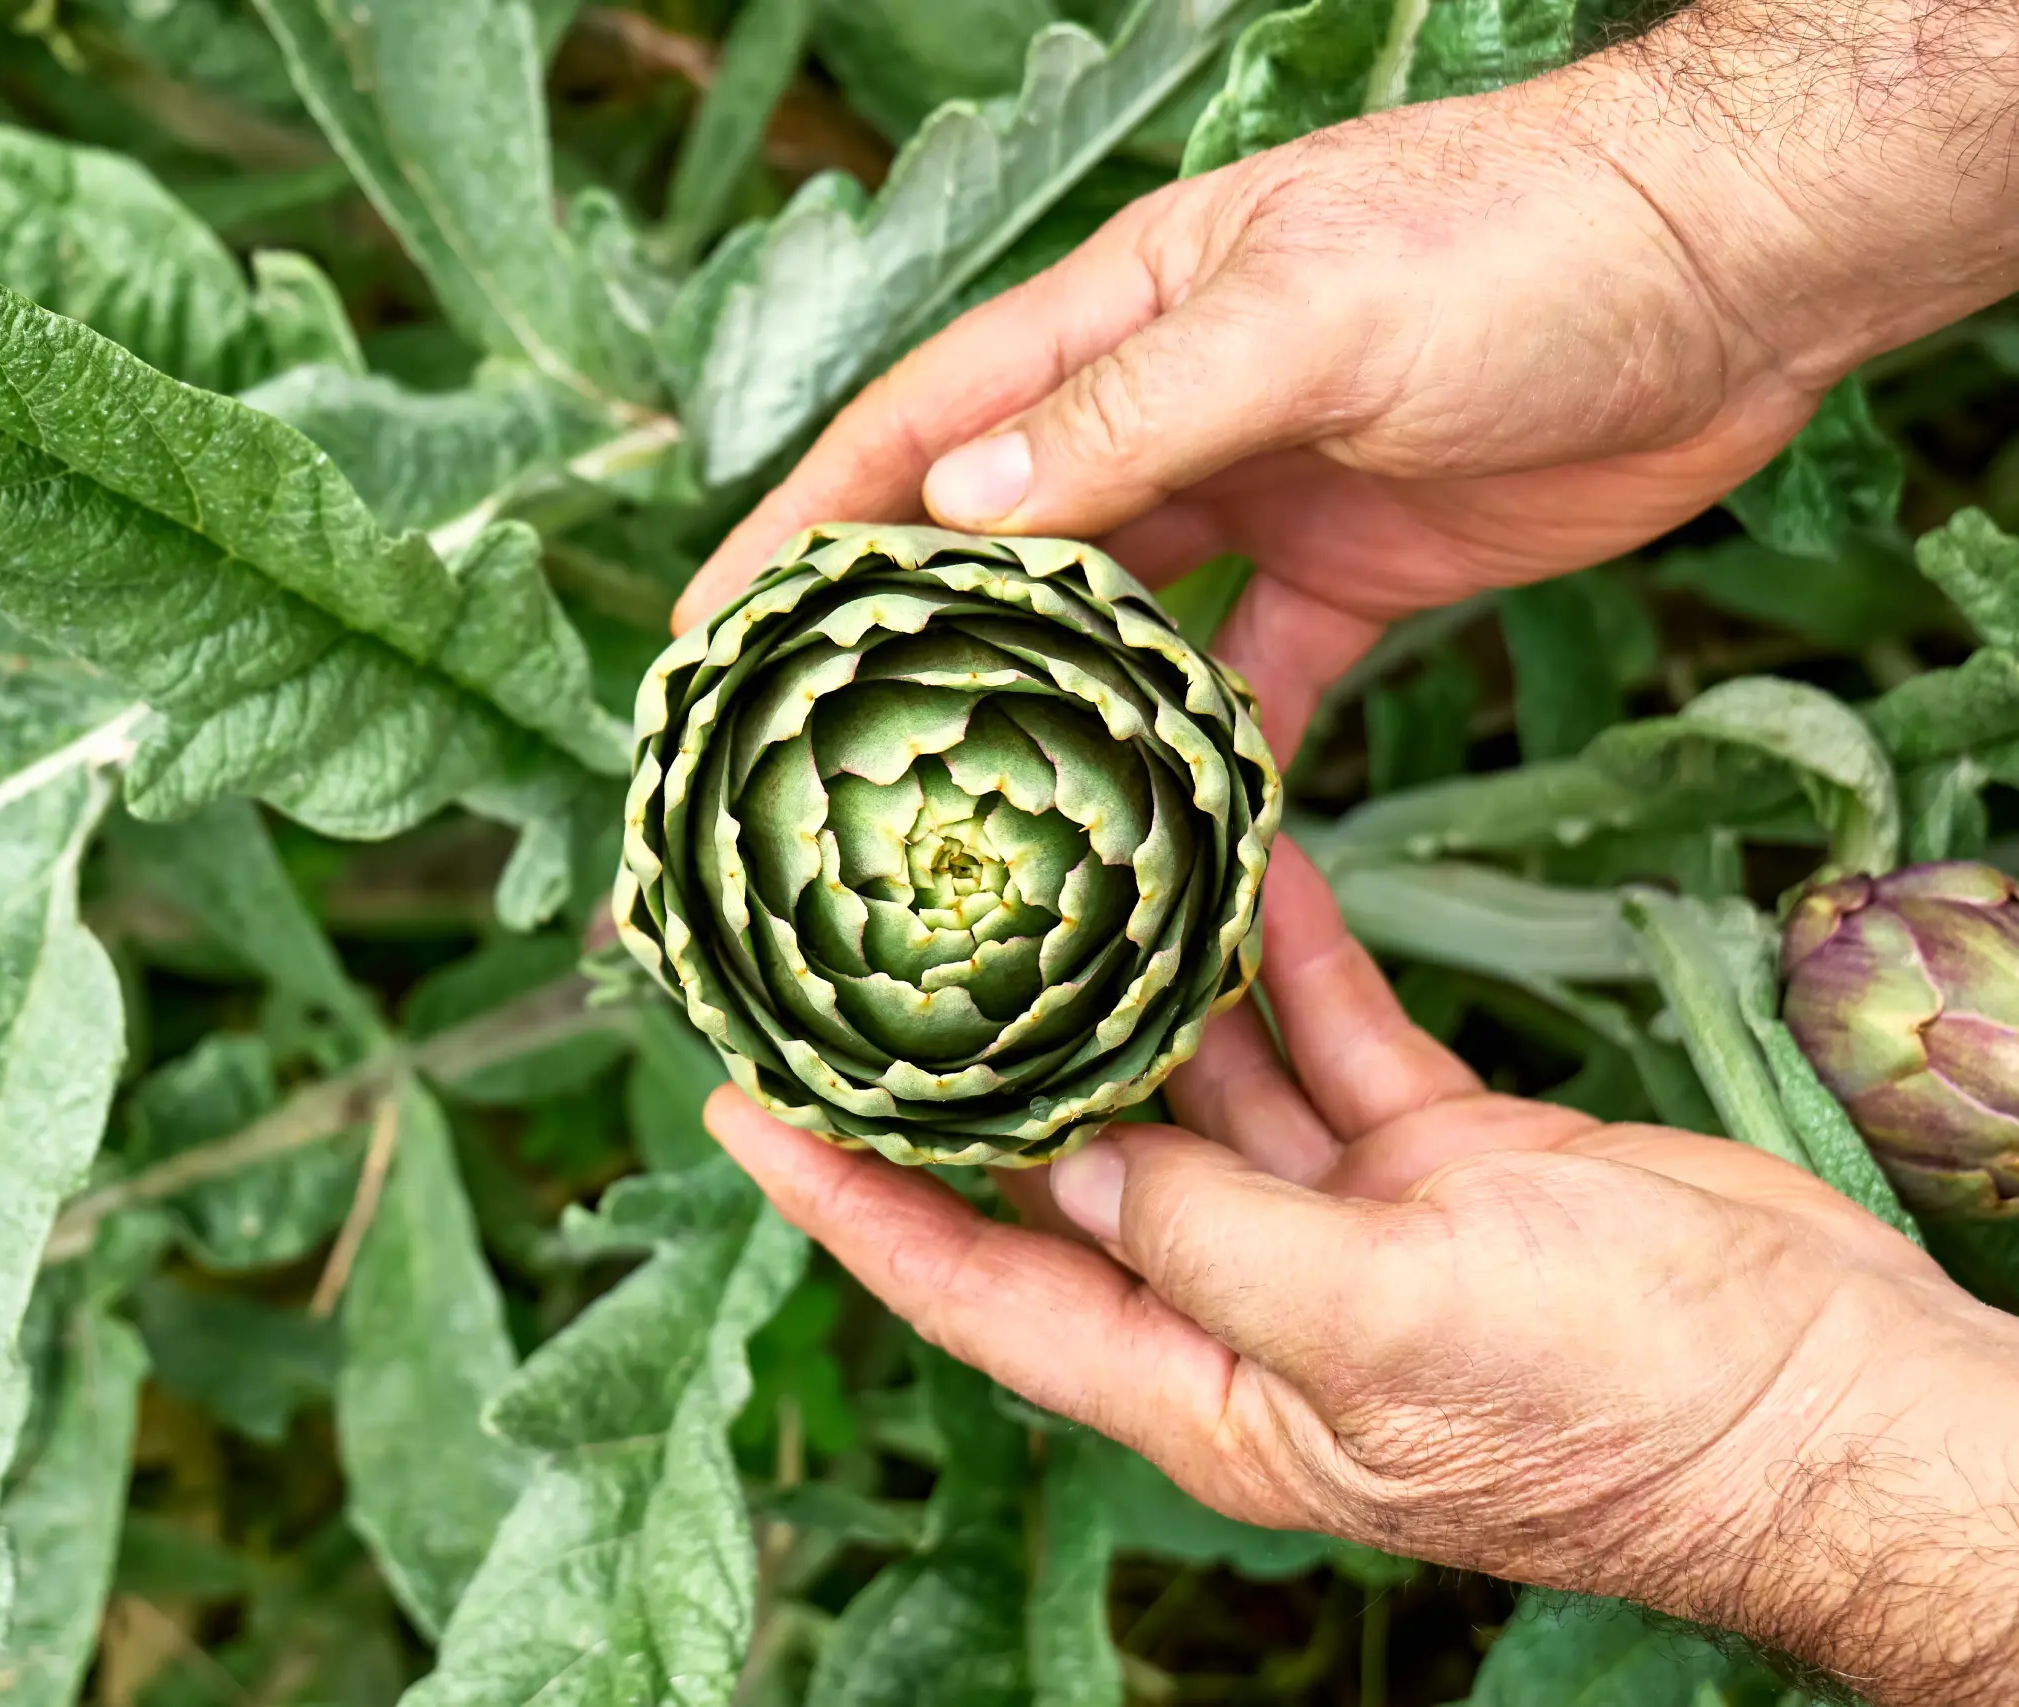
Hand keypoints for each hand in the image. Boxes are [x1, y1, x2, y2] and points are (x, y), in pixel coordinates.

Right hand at [675, 3, 2018, 757]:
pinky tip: (1163, 856)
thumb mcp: (1314, 311)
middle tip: (807, 780)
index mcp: (1121, 320)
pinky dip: (1203, 769)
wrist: (1737, 273)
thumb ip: (1134, 409)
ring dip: (1041, 731)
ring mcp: (1250, 502)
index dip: (803, 526)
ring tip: (959, 847)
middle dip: (897, 656)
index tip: (705, 635)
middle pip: (990, 550)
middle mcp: (1161, 415)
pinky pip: (1244, 693)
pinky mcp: (1346, 580)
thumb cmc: (1522, 242)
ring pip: (1107, 639)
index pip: (920, 429)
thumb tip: (957, 509)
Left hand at [706, 842, 2018, 1704]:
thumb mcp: (1386, 1332)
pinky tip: (1227, 852)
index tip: (743, 1103)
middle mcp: (1244, 1299)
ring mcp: (1338, 1219)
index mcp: (1201, 1385)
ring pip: (1195, 1079)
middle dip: (971, 1066)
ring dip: (1129, 978)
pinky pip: (1322, 1031)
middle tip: (864, 945)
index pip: (973, 1286)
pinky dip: (1279, 949)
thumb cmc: (1618, 1415)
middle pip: (1064, 1172)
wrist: (1831, 1399)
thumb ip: (1211, 1240)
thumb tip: (1071, 1166)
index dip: (850, 1200)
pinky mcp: (1432, 1148)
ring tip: (1032, 861)